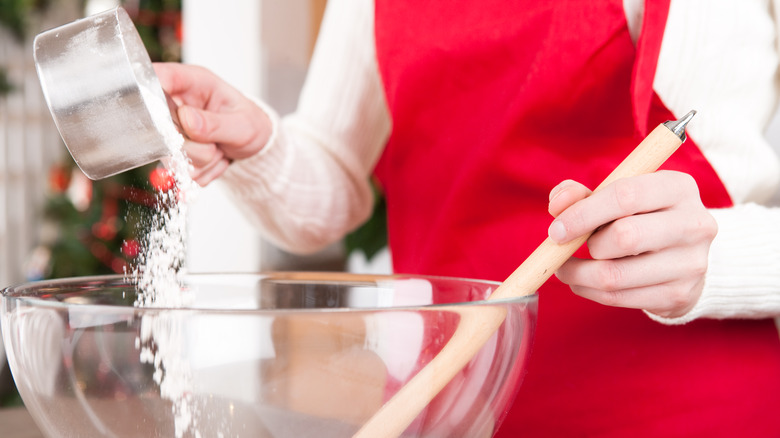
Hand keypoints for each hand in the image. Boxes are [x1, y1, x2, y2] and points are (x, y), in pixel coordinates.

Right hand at [153, 63, 271, 185]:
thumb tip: (187, 119)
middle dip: (193, 145)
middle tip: (216, 142)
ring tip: (218, 148)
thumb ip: (216, 123)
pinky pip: (180, 173)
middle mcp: (176, 105)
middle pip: (161, 129)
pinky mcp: (173, 154)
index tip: (171, 113)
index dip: (152, 92)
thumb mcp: (243, 123)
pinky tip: (213, 159)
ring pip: (172, 156)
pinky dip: (202, 172)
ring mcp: (171, 131)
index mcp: (192, 83)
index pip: (159, 77)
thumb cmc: (249, 123)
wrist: (253, 144)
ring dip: (202, 161)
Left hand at [547, 171, 717, 318]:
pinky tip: (582, 282)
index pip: (625, 195)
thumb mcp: (614, 196)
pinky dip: (589, 291)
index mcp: (678, 187)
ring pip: (616, 275)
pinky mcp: (680, 295)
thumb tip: (557, 204)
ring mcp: (691, 263)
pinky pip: (619, 298)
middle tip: (569, 247)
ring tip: (566, 267)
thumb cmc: (639, 217)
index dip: (583, 213)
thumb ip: (581, 194)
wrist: (681, 256)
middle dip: (588, 244)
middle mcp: (695, 224)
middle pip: (625, 237)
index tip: (556, 229)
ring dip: (579, 273)